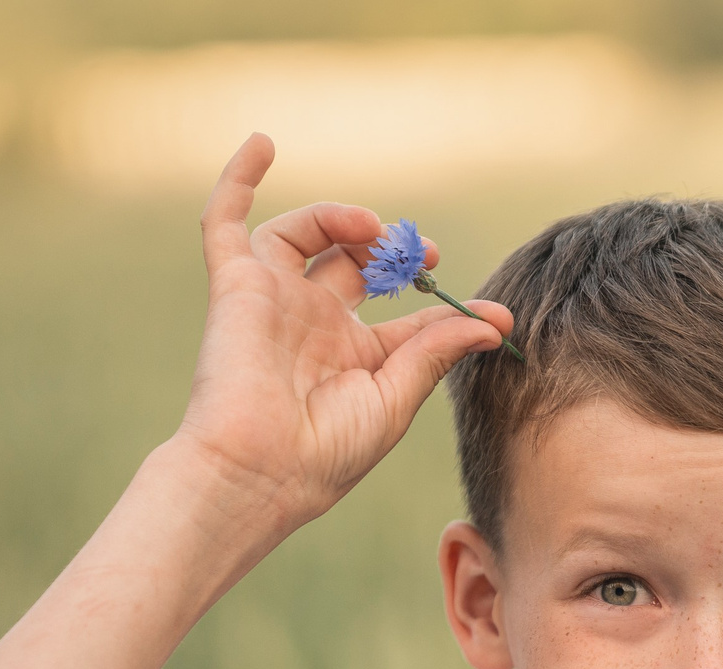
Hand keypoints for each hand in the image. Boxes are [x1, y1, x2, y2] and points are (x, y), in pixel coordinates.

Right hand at [167, 134, 513, 552]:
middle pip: (355, 264)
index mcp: (356, 359)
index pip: (407, 319)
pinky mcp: (236, 286)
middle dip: (392, 251)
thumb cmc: (327, 452)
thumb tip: (494, 322)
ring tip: (372, 228)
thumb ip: (437, 352)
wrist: (261, 471)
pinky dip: (238, 179)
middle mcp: (314, 324)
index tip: (495, 315)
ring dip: (341, 219)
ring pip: (305, 236)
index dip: (449, 310)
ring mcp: (275, 301)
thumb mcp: (396, 399)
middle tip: (422, 252)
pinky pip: (226, 222)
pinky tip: (262, 144)